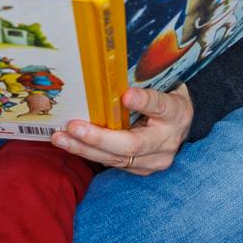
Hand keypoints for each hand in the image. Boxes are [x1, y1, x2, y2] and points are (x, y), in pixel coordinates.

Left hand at [51, 86, 191, 175]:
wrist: (181, 124)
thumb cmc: (166, 98)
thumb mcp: (162, 85)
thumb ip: (143, 82)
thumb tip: (110, 73)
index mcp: (176, 112)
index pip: (160, 106)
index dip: (144, 102)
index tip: (127, 96)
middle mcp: (167, 141)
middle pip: (133, 144)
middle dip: (100, 138)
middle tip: (74, 126)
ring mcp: (155, 160)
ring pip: (117, 158)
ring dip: (85, 149)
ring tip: (60, 138)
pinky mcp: (141, 169)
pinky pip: (112, 163)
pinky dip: (89, 153)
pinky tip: (69, 143)